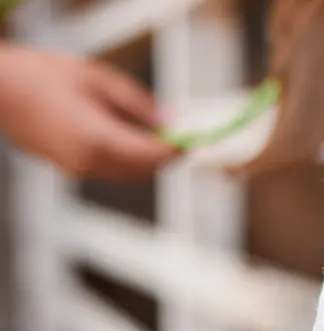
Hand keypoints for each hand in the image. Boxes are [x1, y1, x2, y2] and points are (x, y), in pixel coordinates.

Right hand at [0, 42, 179, 179]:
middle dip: (164, 158)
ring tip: (159, 138)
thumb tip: (171, 118)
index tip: (194, 141)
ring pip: (126, 173)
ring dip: (146, 161)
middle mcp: (89, 162)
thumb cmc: (42, 76)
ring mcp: (76, 169)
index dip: (176, 150)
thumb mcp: (97, 79)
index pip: (152, 155)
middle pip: (142, 170)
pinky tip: (129, 139)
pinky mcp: (68, 168)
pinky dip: (125, 160)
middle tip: (182, 140)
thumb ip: (138, 103)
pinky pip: (108, 169)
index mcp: (98, 139)